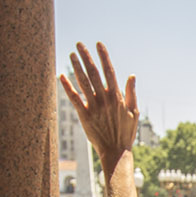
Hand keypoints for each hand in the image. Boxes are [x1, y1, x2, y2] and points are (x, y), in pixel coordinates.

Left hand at [59, 43, 138, 178]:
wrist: (115, 152)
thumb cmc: (125, 133)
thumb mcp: (134, 112)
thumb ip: (131, 93)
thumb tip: (131, 76)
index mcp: (117, 96)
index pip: (109, 71)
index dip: (103, 56)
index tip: (98, 44)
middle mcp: (105, 99)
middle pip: (93, 73)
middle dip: (86, 57)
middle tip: (79, 44)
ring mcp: (94, 107)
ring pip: (83, 83)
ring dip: (76, 67)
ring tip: (71, 55)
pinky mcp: (84, 116)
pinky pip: (74, 98)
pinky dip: (67, 87)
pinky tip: (61, 76)